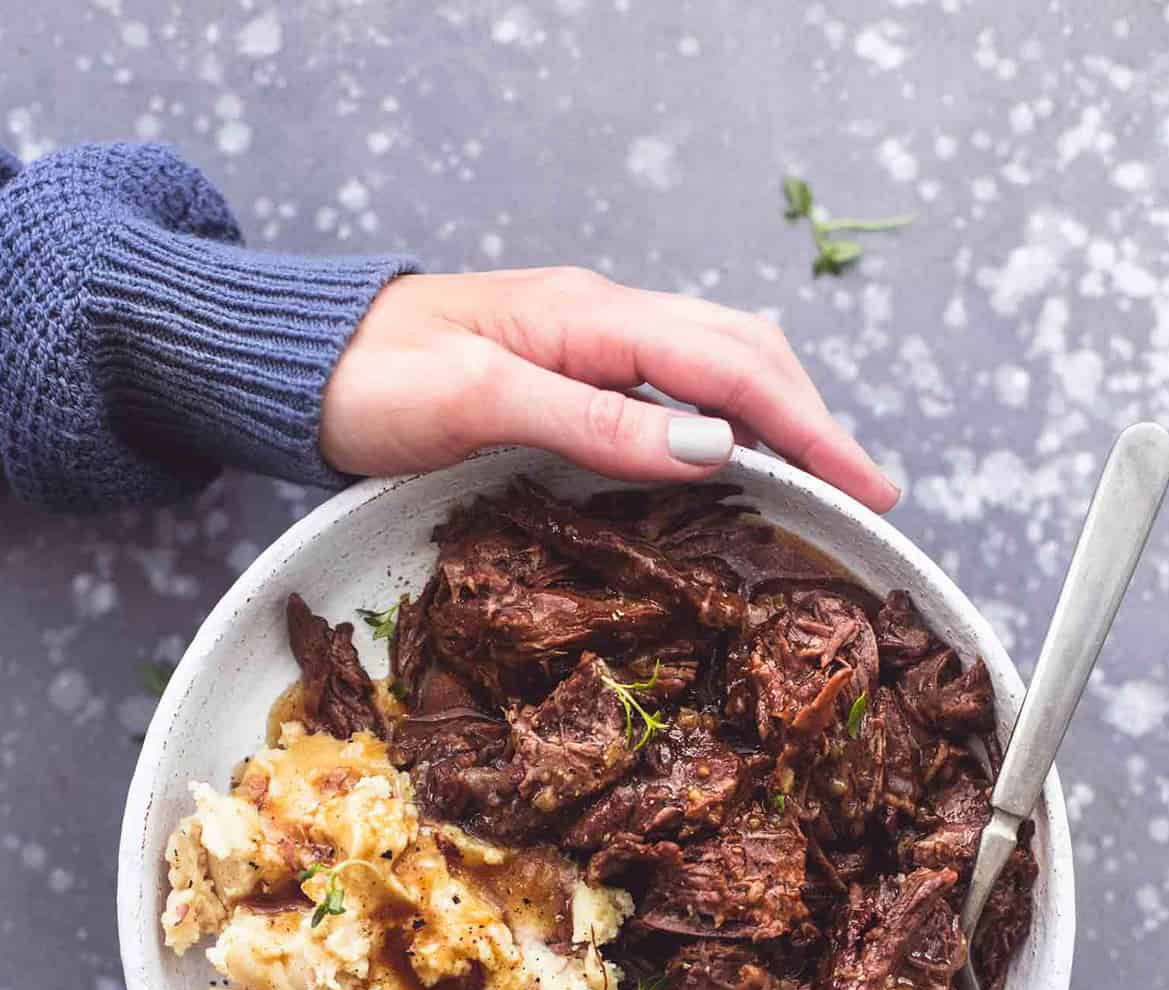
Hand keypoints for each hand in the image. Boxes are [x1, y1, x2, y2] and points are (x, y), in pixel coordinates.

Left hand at [320, 268, 897, 509]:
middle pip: (743, 353)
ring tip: (822, 480)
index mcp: (592, 317)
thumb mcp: (479, 402)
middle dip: (813, 420)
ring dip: (777, 418)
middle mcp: (603, 318)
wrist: (300, 363)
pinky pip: (673, 387)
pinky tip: (735, 462)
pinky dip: (725, 422)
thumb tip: (710, 451)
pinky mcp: (568, 370)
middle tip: (867, 494)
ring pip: (715, 364)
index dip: (808, 427)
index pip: (731, 366)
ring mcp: (587, 342)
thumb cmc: (373, 380)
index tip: (866, 486)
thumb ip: (594, 420)